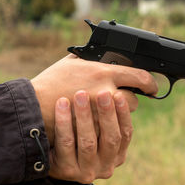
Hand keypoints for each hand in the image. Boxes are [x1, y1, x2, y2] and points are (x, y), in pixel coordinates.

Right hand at [31, 54, 156, 144]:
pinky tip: (100, 123)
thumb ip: (90, 57)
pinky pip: (111, 132)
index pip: (139, 77)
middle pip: (133, 101)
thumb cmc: (50, 82)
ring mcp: (101, 115)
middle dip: (128, 100)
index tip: (151, 86)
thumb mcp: (71, 62)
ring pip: (123, 119)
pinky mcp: (95, 132)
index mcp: (103, 72)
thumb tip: (102, 52)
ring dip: (119, 116)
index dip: (150, 82)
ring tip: (108, 112)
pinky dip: (108, 127)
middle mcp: (106, 92)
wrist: (33, 108)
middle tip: (120, 99)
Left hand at [49, 90, 132, 183]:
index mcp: (118, 156)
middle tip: (103, 92)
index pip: (126, 134)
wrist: (51, 158)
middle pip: (111, 139)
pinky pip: (66, 143)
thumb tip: (119, 90)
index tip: (118, 94)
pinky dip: (64, 122)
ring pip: (88, 142)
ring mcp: (87, 171)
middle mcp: (106, 166)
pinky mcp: (66, 170)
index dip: (123, 114)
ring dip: (85, 116)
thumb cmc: (79, 135)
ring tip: (80, 94)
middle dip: (107, 113)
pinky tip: (61, 103)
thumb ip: (108, 118)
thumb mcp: (98, 132)